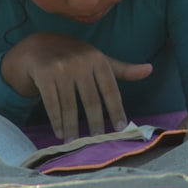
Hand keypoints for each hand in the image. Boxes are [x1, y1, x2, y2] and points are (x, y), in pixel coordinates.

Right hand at [0, 32, 152, 141]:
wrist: (38, 46)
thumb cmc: (74, 56)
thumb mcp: (97, 59)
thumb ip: (122, 69)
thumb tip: (150, 69)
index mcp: (97, 59)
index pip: (110, 89)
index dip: (116, 109)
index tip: (121, 128)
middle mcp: (80, 62)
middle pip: (91, 100)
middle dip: (95, 122)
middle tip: (98, 139)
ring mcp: (61, 68)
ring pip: (70, 105)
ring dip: (72, 127)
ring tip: (74, 141)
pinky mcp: (44, 74)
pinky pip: (52, 103)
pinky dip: (56, 121)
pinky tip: (59, 133)